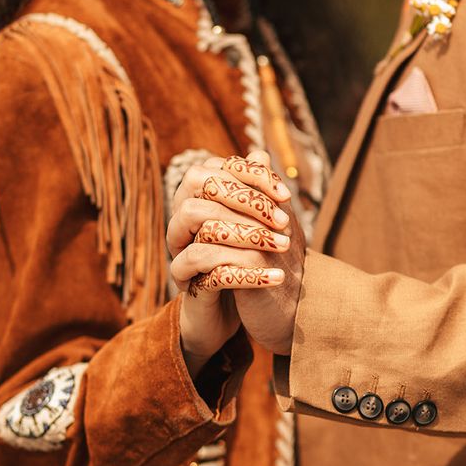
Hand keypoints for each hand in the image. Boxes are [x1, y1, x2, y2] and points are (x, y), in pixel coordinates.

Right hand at [168, 152, 303, 360]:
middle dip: (247, 201)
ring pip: (203, 229)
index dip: (252, 176)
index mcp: (198, 198)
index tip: (286, 196)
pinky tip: (275, 277)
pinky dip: (246, 273)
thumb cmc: (246, 260)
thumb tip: (262, 152)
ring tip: (283, 247)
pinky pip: (209, 270)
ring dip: (247, 236)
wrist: (232, 312)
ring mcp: (180, 248)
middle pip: (200, 188)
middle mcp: (183, 218)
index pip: (218, 168)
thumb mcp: (259, 225)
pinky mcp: (185, 281)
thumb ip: (257, 191)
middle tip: (284, 222)